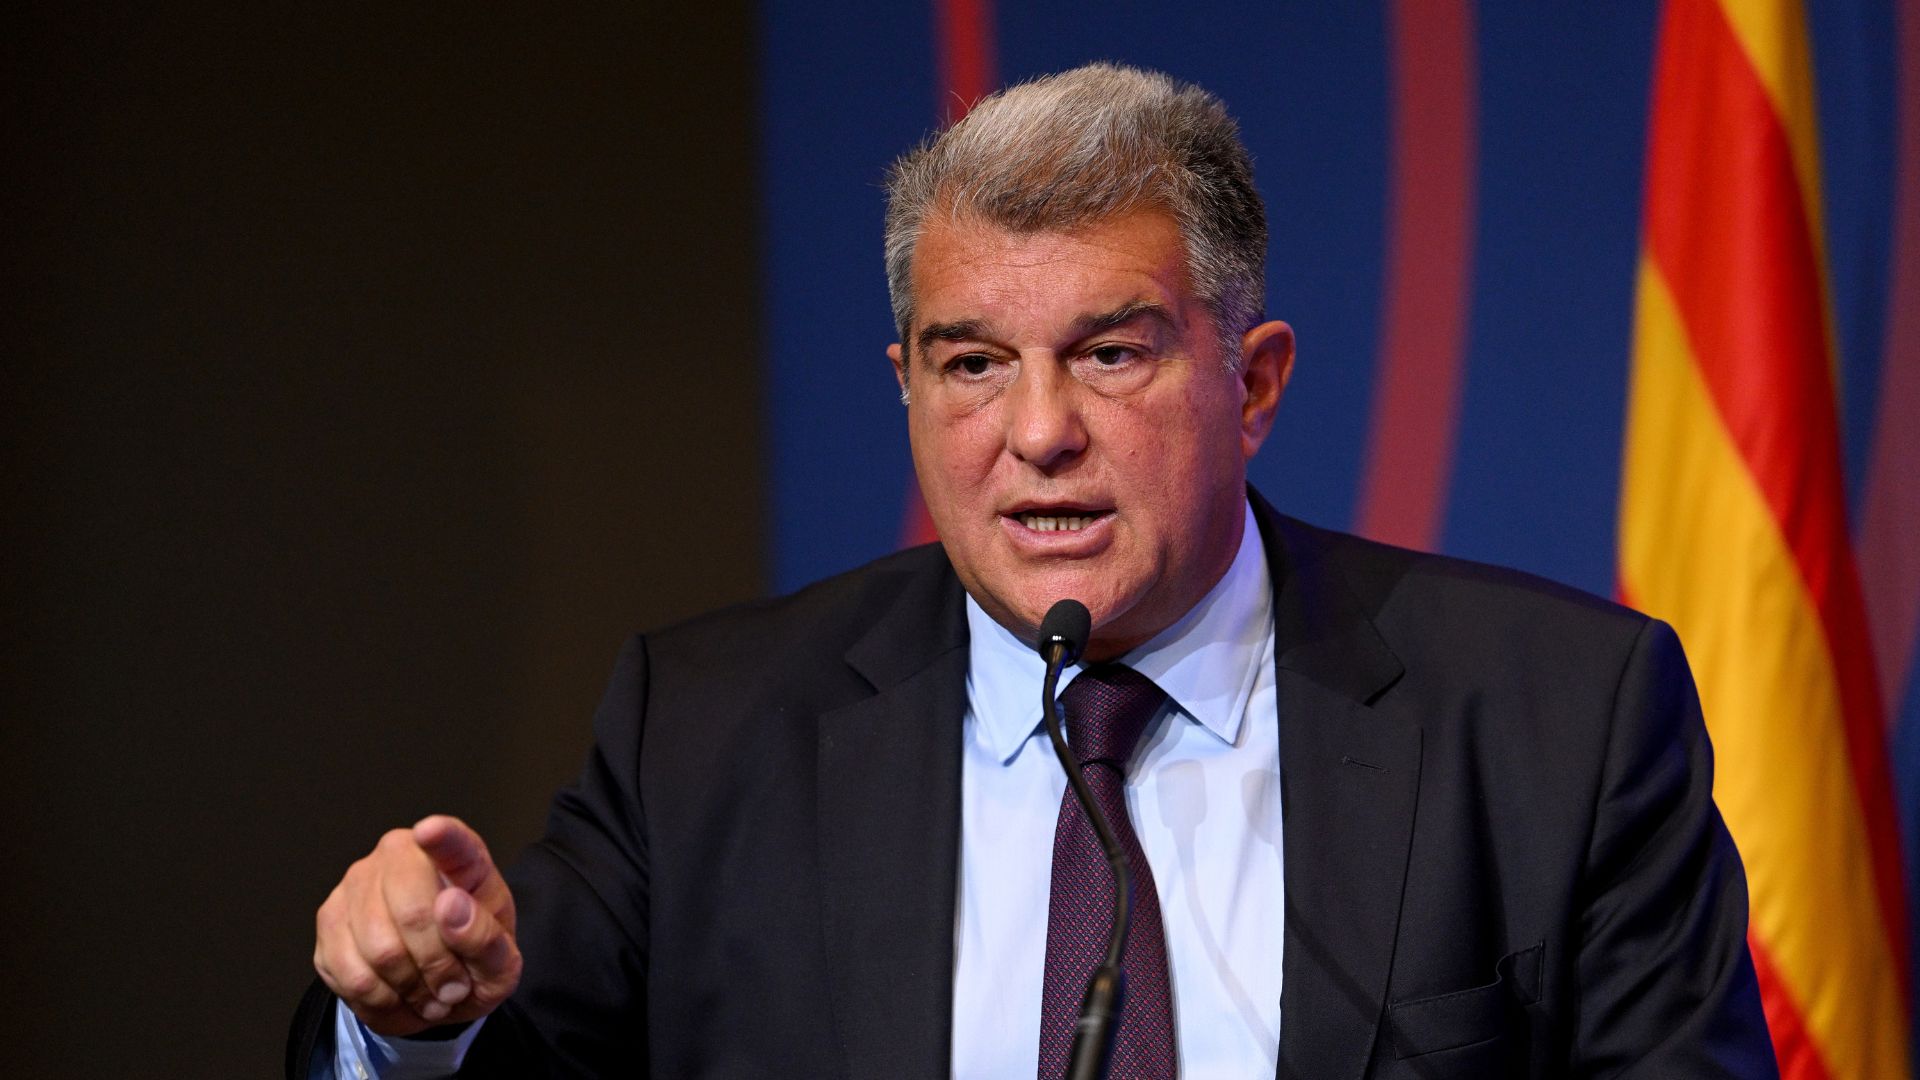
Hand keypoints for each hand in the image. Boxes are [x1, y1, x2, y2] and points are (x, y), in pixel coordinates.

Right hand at [313, 815, 521, 1035]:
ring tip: (428, 994)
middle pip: (413, 914)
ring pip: (379, 951)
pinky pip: (350, 975)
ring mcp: (358, 882)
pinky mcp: (329, 918)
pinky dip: (380, 1001)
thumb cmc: (471, 960)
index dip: (441, 836)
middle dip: (436, 966)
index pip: (452, 840)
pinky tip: (398, 997)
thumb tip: (451, 907)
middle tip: (453, 988)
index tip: (432, 831)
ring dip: (409, 989)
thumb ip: (485, 937)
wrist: (437, 985)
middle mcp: (401, 854)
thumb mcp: (500, 963)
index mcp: (460, 858)